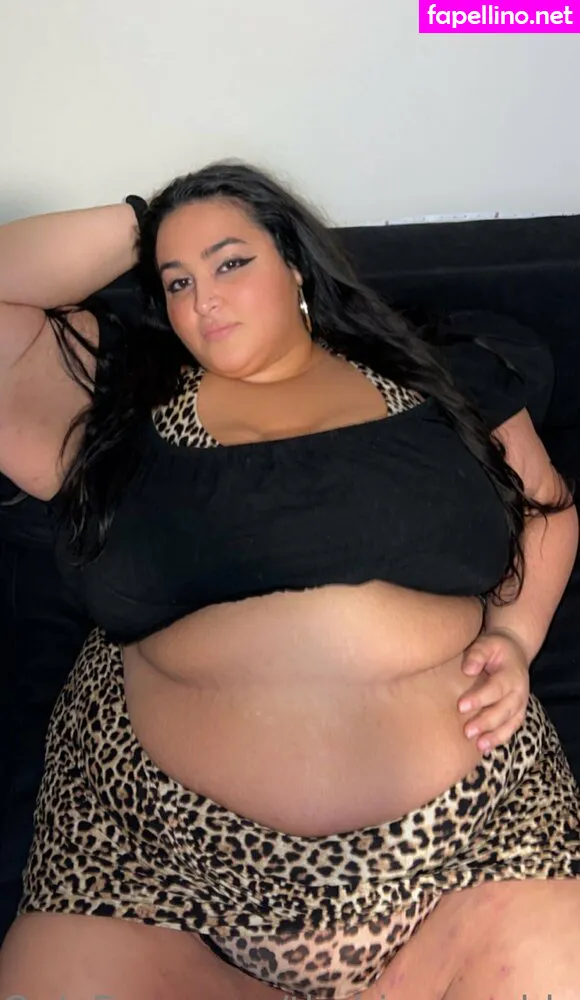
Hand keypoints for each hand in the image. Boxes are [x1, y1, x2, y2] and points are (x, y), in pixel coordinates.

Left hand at [457, 628, 529, 751]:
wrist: (515, 651)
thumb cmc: (496, 648)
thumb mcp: (487, 644)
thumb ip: (477, 654)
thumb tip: (468, 669)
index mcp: (512, 675)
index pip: (496, 689)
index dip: (479, 699)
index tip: (461, 706)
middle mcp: (519, 692)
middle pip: (504, 710)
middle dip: (486, 722)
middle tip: (467, 731)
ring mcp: (520, 704)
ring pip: (510, 723)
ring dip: (494, 736)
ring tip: (478, 745)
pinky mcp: (517, 712)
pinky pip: (511, 728)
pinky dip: (499, 739)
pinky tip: (484, 748)